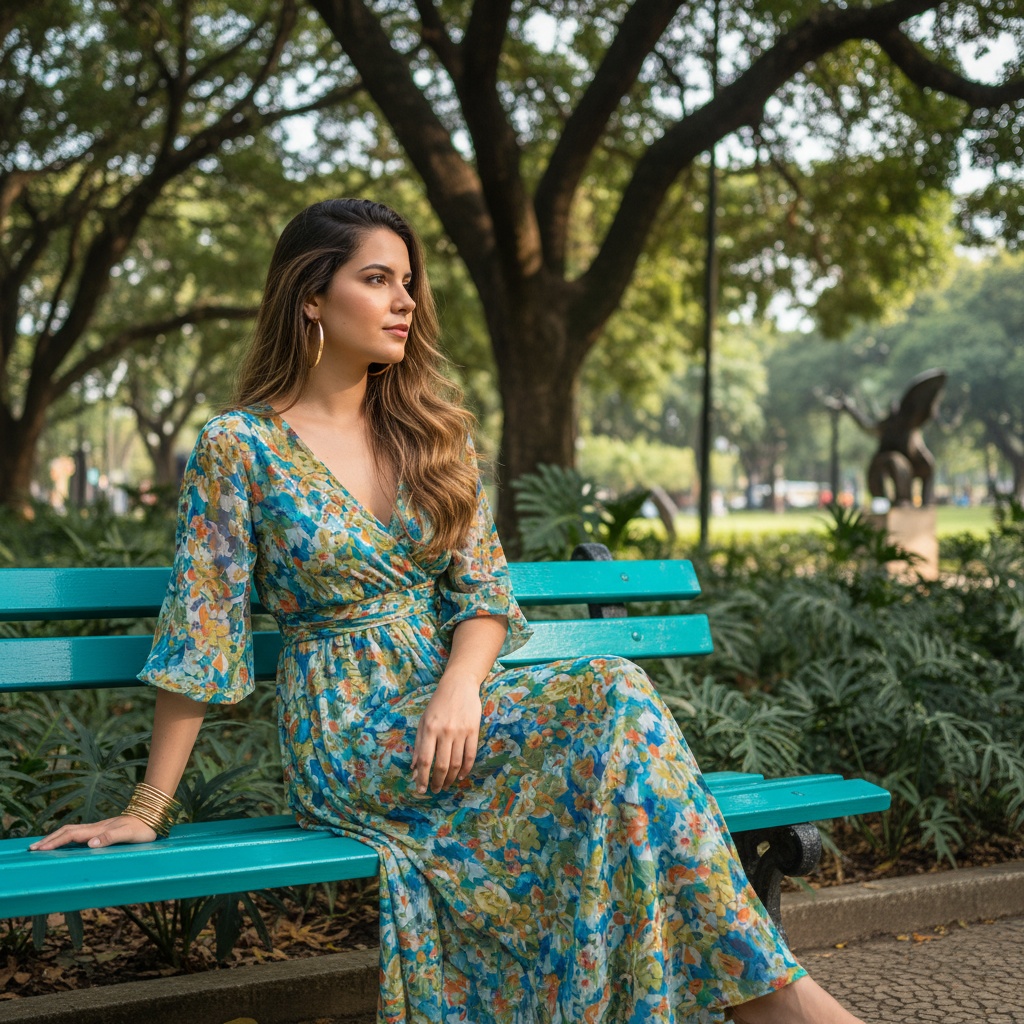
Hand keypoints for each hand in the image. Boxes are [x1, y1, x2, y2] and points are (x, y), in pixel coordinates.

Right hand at [28, 815, 158, 850]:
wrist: (152, 816)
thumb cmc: (142, 828)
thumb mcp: (128, 834)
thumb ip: (110, 838)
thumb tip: (90, 844)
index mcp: (98, 830)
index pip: (71, 835)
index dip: (55, 842)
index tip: (40, 848)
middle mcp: (96, 828)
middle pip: (67, 831)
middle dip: (49, 839)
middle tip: (32, 848)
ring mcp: (98, 828)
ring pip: (71, 831)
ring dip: (55, 837)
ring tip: (42, 844)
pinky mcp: (102, 829)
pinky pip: (78, 833)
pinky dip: (65, 837)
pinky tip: (63, 841)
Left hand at [411, 675, 481, 793]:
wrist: (459, 685)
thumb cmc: (438, 704)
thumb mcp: (423, 721)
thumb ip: (419, 745)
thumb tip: (414, 769)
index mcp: (429, 729)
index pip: (425, 760)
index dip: (422, 778)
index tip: (421, 790)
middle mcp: (444, 731)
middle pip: (442, 765)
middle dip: (437, 781)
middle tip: (435, 790)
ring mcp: (460, 731)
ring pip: (457, 763)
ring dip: (451, 778)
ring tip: (446, 785)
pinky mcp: (473, 730)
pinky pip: (470, 755)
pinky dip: (466, 769)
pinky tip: (461, 776)